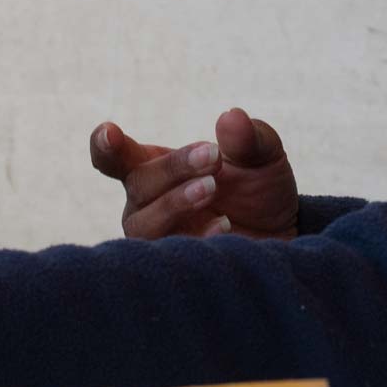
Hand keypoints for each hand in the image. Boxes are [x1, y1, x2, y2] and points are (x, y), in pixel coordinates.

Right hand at [90, 107, 298, 239]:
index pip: (113, 157)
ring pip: (145, 225)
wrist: (280, 237)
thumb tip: (233, 117)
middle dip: (173, 168)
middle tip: (213, 156)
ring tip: (210, 189)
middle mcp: (145, 205)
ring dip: (174, 203)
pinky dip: (197, 238)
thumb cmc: (258, 189)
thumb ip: (247, 138)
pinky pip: (170, 257)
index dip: (105, 146)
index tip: (110, 133)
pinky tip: (225, 226)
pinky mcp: (176, 269)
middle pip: (139, 184)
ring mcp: (158, 239)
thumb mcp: (261, 157)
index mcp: (154, 169)